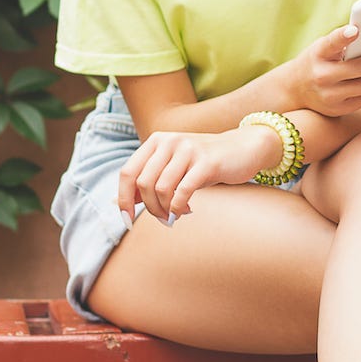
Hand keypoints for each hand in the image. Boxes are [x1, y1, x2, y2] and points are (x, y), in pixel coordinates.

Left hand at [116, 125, 279, 221]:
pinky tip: (185, 211)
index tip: (127, 220)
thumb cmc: (204, 163)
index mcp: (156, 141)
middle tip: (162, 218)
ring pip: (161, 189)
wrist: (243, 148)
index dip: (123, 199)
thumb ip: (148, 180)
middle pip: (143, 183)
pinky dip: (178, 208)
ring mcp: (188, 150)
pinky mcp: (206, 162)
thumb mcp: (173, 167)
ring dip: (164, 210)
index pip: (127, 172)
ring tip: (175, 214)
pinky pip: (182, 191)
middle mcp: (169, 141)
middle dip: (149, 208)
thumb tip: (117, 202)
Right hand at [289, 24, 360, 116]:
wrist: (294, 90)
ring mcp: (330, 96)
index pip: (330, 43)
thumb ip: (344, 45)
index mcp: (317, 54)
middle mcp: (321, 76)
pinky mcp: (339, 110)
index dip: (343, 37)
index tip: (357, 30)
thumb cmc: (317, 60)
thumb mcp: (322, 48)